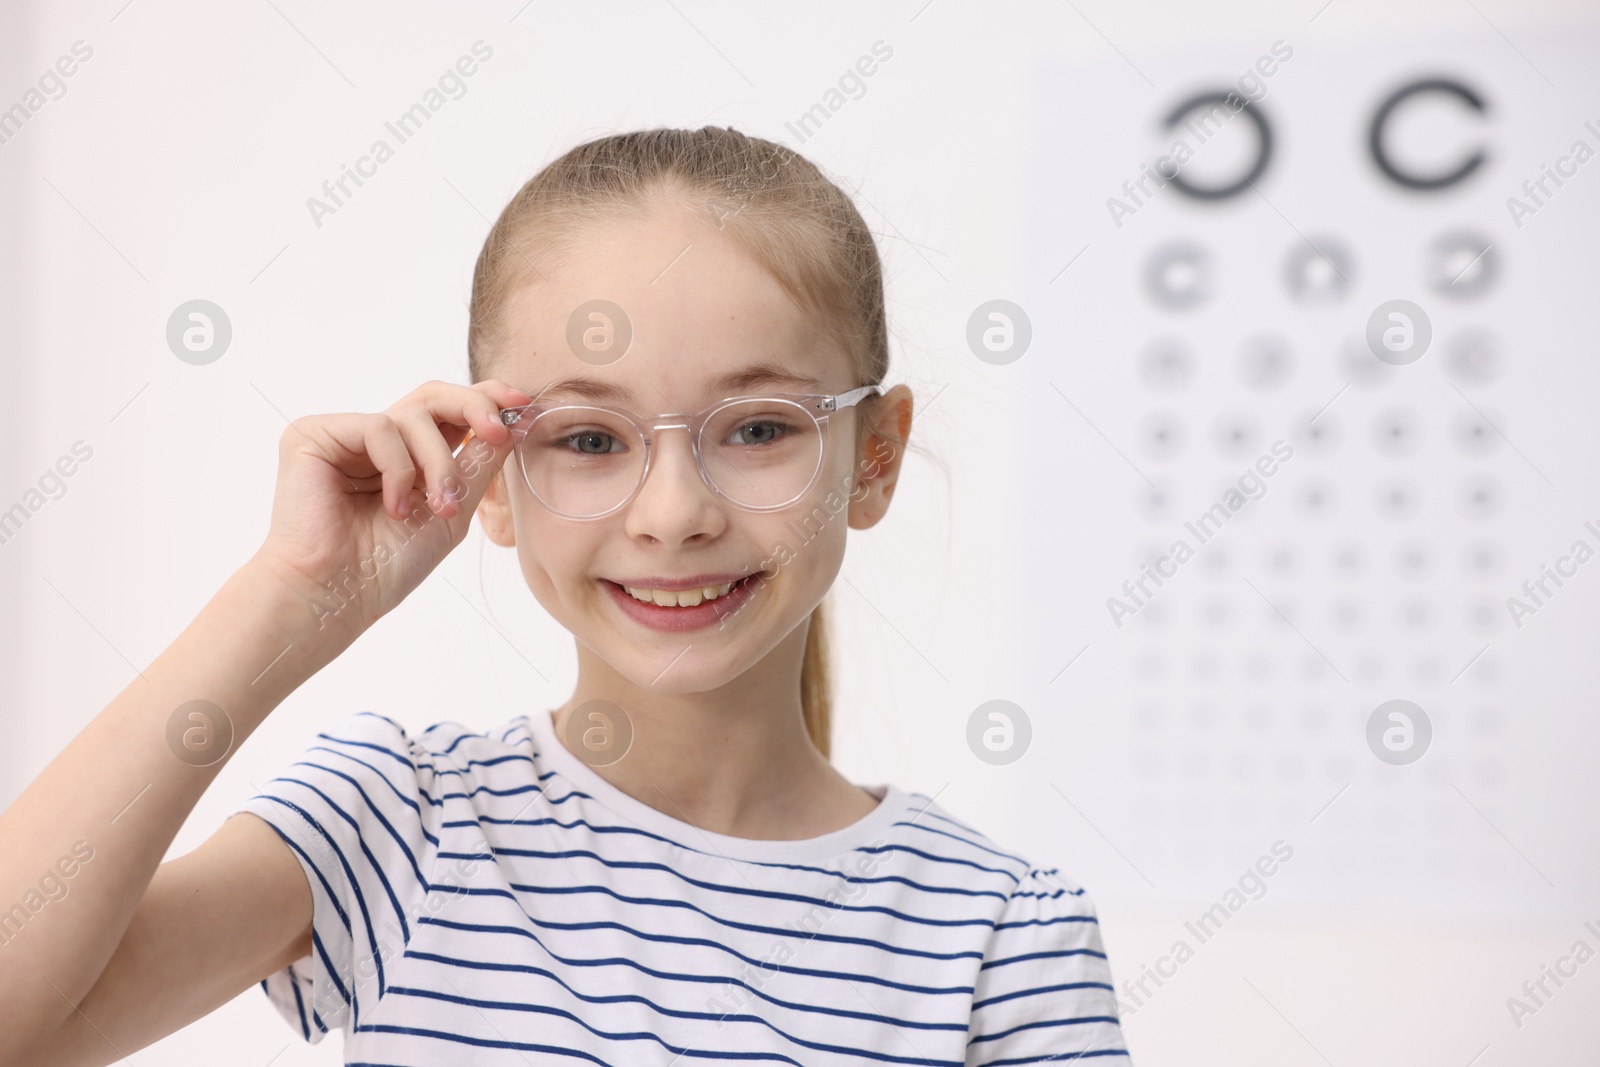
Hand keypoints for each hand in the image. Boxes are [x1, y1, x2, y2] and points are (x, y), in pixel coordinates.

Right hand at [249, 378, 530, 639]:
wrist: (339, 594)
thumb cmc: (387, 564)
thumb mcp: (452, 510)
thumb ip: (479, 463)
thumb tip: (515, 423)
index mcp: (406, 456)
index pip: (448, 411)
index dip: (484, 400)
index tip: (520, 404)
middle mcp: (374, 441)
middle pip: (432, 396)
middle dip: (474, 408)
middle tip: (499, 432)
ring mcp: (343, 435)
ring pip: (413, 416)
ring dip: (438, 463)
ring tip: (437, 507)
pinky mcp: (313, 434)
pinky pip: (379, 428)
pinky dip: (398, 469)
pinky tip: (392, 507)